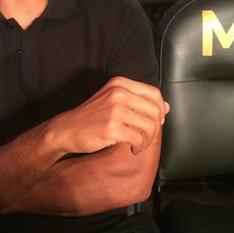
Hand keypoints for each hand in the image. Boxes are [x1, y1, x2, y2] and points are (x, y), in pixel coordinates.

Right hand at [52, 76, 169, 155]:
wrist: (67, 129)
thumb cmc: (91, 117)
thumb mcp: (112, 100)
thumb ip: (137, 101)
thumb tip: (166, 107)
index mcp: (119, 83)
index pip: (154, 93)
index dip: (160, 109)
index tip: (155, 121)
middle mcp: (118, 93)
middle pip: (155, 110)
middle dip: (156, 128)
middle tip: (147, 137)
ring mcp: (115, 110)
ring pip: (150, 126)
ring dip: (148, 140)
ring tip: (139, 144)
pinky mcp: (112, 128)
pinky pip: (139, 139)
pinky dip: (139, 147)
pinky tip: (132, 148)